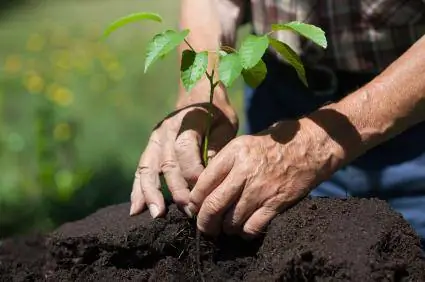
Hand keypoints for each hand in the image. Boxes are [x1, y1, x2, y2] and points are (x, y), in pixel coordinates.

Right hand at [130, 97, 237, 218]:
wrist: (197, 95)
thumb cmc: (217, 114)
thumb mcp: (226, 125)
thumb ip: (218, 148)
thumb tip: (208, 177)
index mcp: (187, 120)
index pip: (185, 149)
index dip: (193, 172)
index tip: (203, 192)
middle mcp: (167, 129)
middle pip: (167, 163)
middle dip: (177, 190)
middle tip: (189, 211)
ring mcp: (155, 138)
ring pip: (148, 168)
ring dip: (151, 193)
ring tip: (157, 214)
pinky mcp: (150, 147)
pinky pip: (141, 170)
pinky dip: (138, 189)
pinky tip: (136, 209)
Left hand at [188, 119, 343, 236]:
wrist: (310, 146)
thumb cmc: (273, 145)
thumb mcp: (244, 144)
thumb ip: (223, 164)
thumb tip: (201, 189)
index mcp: (234, 153)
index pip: (203, 183)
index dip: (194, 201)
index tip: (193, 208)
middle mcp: (245, 171)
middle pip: (213, 206)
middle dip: (204, 222)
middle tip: (205, 228)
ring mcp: (262, 188)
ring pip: (231, 221)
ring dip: (226, 229)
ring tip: (227, 226)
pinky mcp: (277, 202)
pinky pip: (253, 227)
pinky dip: (246, 232)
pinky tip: (246, 228)